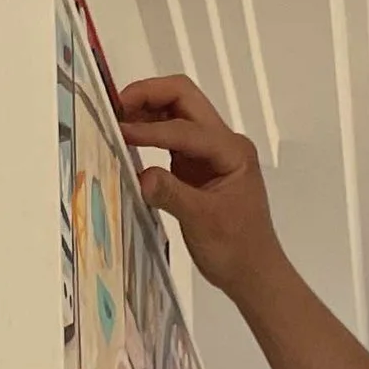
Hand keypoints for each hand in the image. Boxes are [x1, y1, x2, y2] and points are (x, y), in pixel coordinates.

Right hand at [116, 75, 283, 299]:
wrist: (253, 273)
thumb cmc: (236, 250)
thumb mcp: (203, 223)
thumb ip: (172, 195)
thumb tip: (140, 176)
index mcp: (232, 152)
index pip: (186, 128)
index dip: (151, 129)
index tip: (119, 132)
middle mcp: (224, 143)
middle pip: (184, 98)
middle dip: (149, 95)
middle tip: (114, 107)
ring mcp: (211, 152)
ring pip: (178, 112)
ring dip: (148, 109)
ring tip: (116, 118)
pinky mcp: (198, 165)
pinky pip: (172, 136)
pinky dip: (150, 131)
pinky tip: (130, 138)